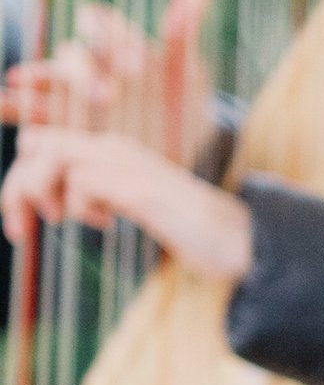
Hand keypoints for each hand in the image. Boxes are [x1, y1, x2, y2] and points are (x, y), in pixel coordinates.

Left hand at [0, 128, 252, 279]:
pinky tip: (106, 224)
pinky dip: (80, 208)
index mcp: (110, 151)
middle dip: (17, 187)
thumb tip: (56, 201)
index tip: (24, 225)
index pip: (40, 144)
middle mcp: (113, 148)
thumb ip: (98, 193)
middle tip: (21, 231)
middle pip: (34, 143)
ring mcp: (126, 165)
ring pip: (50, 155)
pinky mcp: (138, 189)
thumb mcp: (131, 205)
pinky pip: (82, 183)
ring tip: (58, 222)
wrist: (240, 240)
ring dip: (38, 193)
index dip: (21, 180)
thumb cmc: (190, 230)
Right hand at [3, 0, 215, 159]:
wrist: (178, 147)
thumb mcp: (186, 73)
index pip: (102, 25)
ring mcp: (75, 93)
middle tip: (105, 97)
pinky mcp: (65, 123)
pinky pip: (35, 112)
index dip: (110, 37)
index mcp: (117, 44)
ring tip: (19, 81)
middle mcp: (92, 64)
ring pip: (49, 79)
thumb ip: (182, 34)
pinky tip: (1, 105)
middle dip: (84, 71)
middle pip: (75, 55)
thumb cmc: (182, 104)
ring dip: (35, 79)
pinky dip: (14, 106)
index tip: (133, 66)